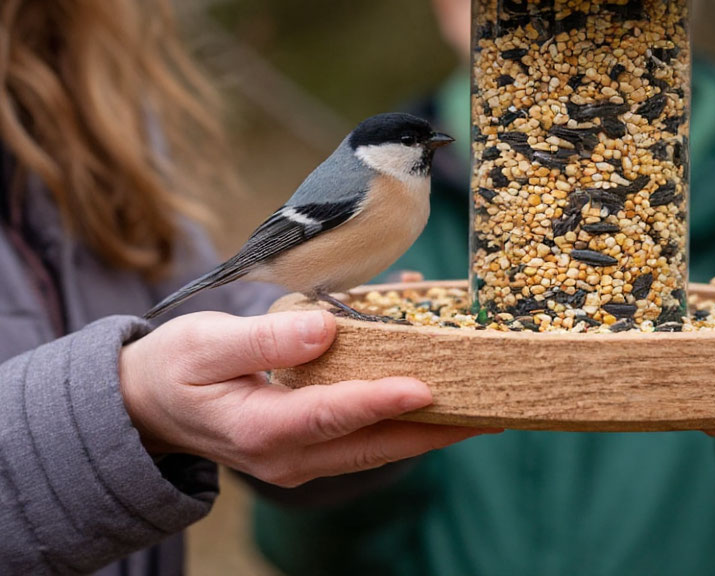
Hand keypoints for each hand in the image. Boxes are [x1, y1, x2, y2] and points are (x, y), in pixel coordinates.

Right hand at [120, 310, 493, 486]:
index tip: (425, 388)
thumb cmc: (175, 367)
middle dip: (434, 428)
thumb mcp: (207, 344)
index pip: (331, 416)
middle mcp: (288, 457)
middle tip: (490, 408)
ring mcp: (301, 460)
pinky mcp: (311, 450)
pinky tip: (441, 401)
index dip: (380, 402)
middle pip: (373, 446)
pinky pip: (367, 440)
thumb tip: (324, 329)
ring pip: (378, 450)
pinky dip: (405, 422)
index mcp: (259, 429)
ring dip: (431, 431)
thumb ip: (265, 340)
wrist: (148, 407)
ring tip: (484, 410)